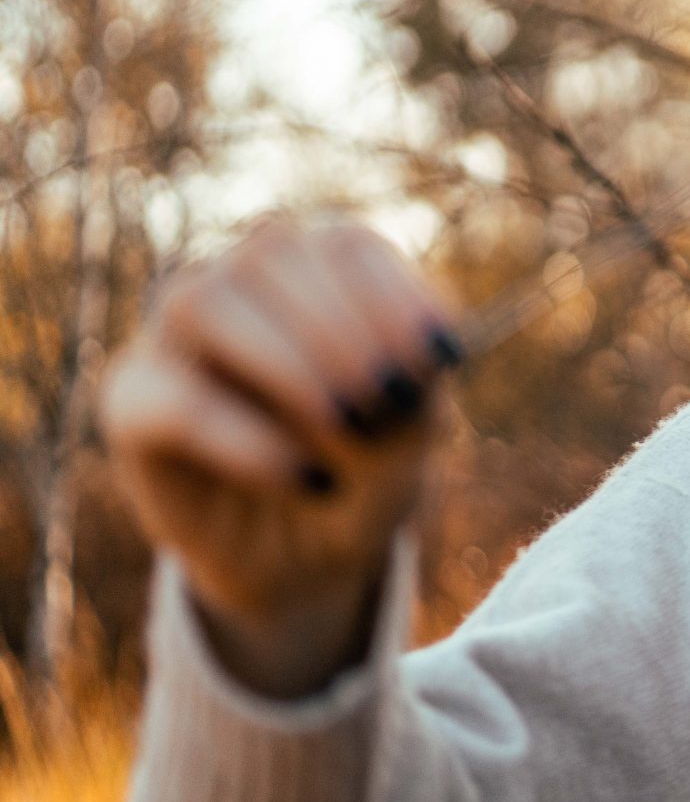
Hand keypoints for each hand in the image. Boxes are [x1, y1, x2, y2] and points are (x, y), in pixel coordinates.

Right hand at [99, 214, 459, 695]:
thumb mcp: (412, 434)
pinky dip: (245, 438)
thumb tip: (395, 378)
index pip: (344, 244)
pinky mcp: (134, 403)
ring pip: (203, 300)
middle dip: (340, 325)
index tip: (443, 359)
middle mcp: (239, 285)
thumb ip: (412, 393)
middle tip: (388, 397)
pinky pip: (171, 399)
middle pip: (269, 251)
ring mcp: (176, 337)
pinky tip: (307, 477)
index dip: (394, 294)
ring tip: (347, 425)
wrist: (307, 557)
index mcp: (316, 271)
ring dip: (287, 362)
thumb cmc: (368, 470)